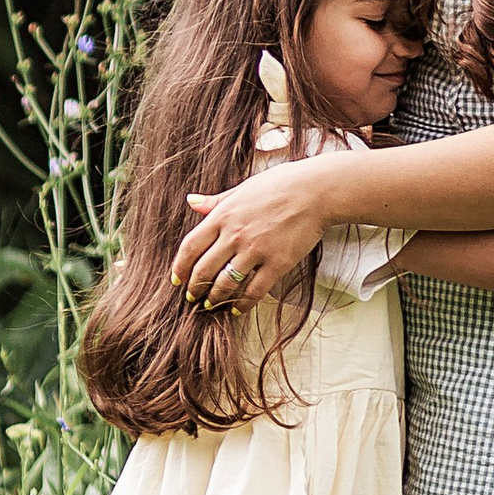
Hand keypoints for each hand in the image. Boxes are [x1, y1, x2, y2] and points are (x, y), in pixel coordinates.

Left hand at [173, 156, 338, 306]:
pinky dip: (243, 304)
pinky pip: (254, 291)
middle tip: (192, 297)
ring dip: (215, 298)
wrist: (317, 191)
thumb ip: (216, 200)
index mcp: (224, 215)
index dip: (179, 267)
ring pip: (226, 284)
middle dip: (194, 288)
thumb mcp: (243, 188)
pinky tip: (238, 309)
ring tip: (211, 304)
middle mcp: (235, 235)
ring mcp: (256, 250)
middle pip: (204, 269)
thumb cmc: (281, 184)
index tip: (176, 279)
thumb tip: (191, 201)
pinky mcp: (277, 263)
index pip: (190, 247)